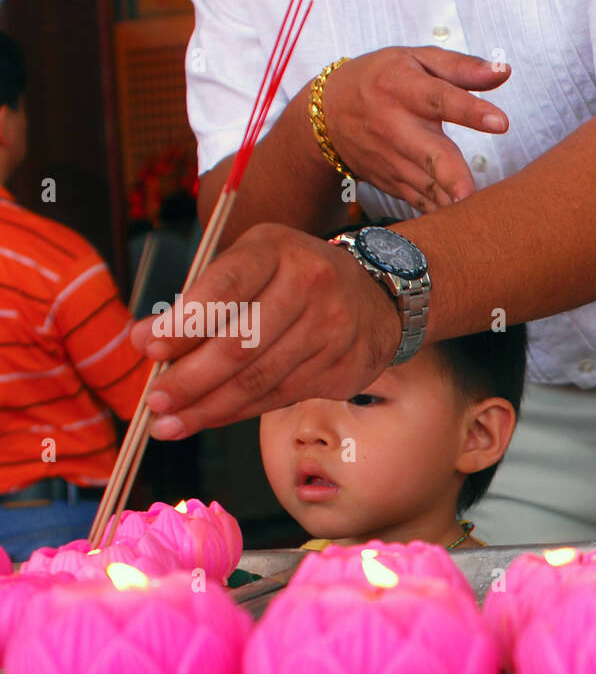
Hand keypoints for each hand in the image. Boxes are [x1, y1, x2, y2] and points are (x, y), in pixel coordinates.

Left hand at [130, 222, 399, 438]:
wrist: (375, 299)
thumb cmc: (292, 282)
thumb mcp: (248, 269)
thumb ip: (197, 303)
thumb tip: (143, 340)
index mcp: (278, 249)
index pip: (225, 288)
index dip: (186, 322)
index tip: (151, 349)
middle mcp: (311, 284)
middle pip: (240, 344)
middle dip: (190, 379)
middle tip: (155, 403)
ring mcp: (333, 328)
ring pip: (259, 379)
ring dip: (209, 407)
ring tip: (171, 423)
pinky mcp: (344, 365)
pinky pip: (281, 396)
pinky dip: (239, 412)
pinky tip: (211, 417)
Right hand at [324, 46, 511, 209]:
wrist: (328, 116)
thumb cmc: (381, 80)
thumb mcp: (415, 59)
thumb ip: (461, 67)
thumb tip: (503, 70)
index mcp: (404, 88)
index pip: (440, 99)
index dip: (470, 111)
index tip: (500, 123)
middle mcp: (397, 127)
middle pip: (430, 155)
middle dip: (451, 176)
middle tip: (470, 194)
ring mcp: (393, 161)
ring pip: (429, 187)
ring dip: (454, 203)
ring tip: (481, 219)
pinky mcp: (393, 184)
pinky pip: (422, 203)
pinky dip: (442, 215)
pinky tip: (463, 225)